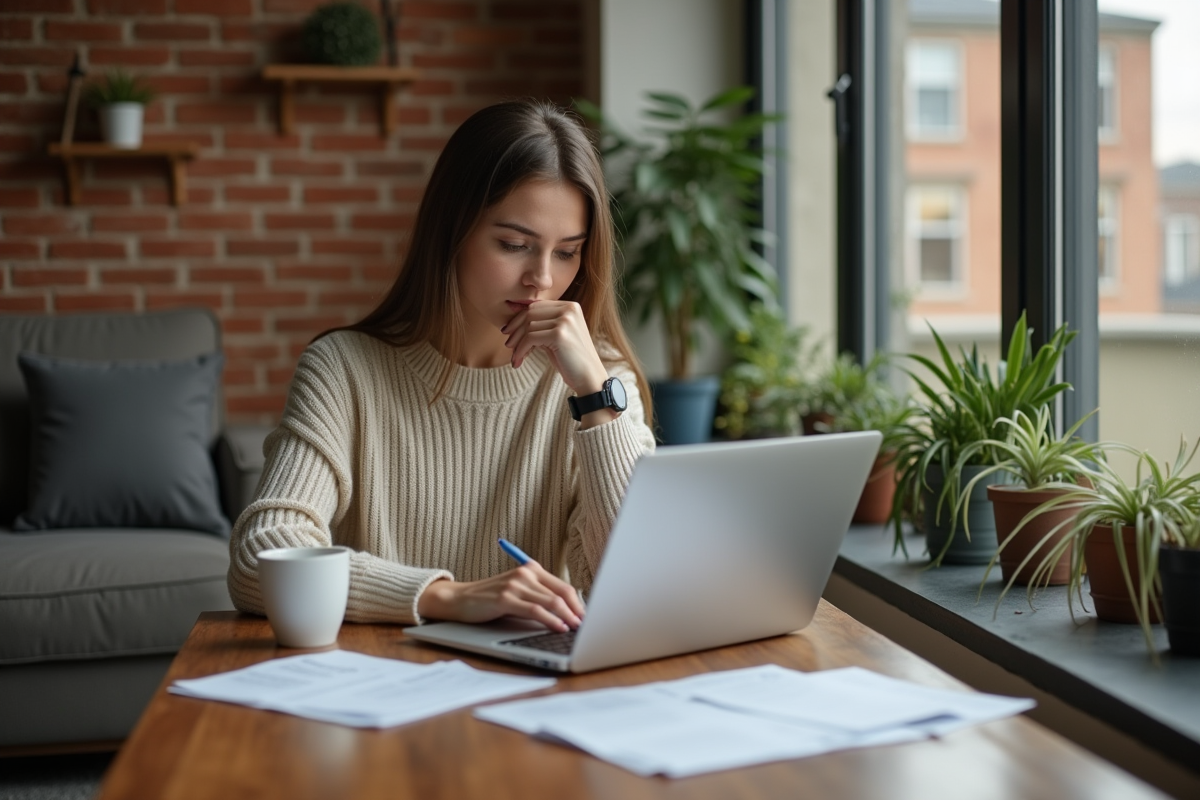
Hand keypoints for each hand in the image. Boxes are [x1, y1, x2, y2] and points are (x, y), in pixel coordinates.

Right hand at [416, 562, 585, 632]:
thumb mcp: (516, 592)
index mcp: (531, 569)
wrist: (459, 599)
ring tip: (577, 629)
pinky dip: (551, 620)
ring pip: (552, 601)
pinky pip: (536, 610)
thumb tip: (566, 613)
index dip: (578, 603)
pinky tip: (559, 627)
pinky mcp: (506, 598)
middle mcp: (525, 573)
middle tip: (586, 626)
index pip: (563, 586)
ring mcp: (515, 584)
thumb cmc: (489, 599)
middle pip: (562, 593)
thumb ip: (537, 596)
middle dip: (577, 611)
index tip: (587, 617)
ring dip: (568, 617)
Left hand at [502, 300, 607, 395]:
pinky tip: (518, 361)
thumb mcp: (556, 336)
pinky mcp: (559, 334)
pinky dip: (521, 350)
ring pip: (528, 326)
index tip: (509, 332)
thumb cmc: (571, 359)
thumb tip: (513, 317)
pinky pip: (530, 338)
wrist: (589, 378)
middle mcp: (569, 309)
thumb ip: (541, 325)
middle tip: (509, 345)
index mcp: (570, 306)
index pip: (536, 306)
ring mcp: (565, 321)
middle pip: (530, 313)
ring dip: (517, 343)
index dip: (519, 318)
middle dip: (515, 329)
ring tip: (515, 357)